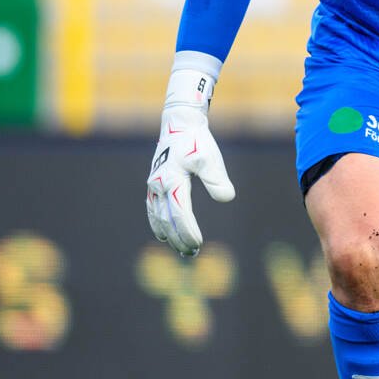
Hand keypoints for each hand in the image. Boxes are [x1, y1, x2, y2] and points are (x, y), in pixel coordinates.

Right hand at [145, 61, 233, 256]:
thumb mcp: (210, 157)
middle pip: (167, 220)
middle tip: (192, 253)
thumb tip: (226, 197)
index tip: (198, 243)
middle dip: (179, 238)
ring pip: (157, 217)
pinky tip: (164, 235)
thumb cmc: (197, 141)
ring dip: (169, 235)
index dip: (188, 230)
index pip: (180, 213)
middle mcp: (158, 186)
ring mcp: (153, 186)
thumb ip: (216, 177)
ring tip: (182, 250)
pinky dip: (157, 224)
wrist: (179, 124)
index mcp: (172, 181)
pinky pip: (152, 209)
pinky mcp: (153, 184)